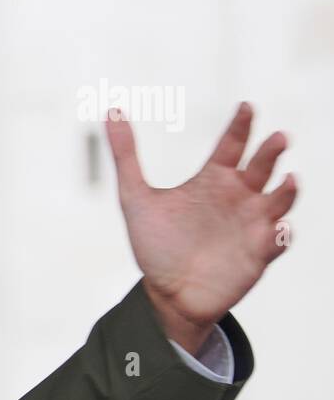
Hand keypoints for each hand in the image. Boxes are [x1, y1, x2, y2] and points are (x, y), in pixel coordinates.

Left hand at [105, 101, 296, 353]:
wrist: (166, 293)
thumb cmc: (156, 244)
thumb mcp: (134, 197)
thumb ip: (125, 155)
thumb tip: (111, 110)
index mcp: (213, 180)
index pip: (232, 145)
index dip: (240, 126)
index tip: (245, 106)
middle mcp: (237, 198)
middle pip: (262, 166)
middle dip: (271, 151)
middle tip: (278, 137)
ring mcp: (252, 225)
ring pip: (279, 200)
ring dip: (286, 190)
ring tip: (288, 180)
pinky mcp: (259, 254)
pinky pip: (278, 240)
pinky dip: (282, 234)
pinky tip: (278, 228)